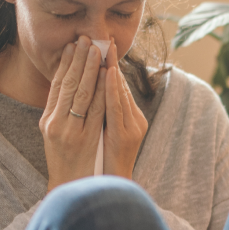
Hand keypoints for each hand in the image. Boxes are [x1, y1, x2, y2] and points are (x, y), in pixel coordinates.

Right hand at [42, 38, 104, 190]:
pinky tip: (107, 76)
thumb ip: (60, 112)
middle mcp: (55, 122)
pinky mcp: (83, 137)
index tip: (73, 45)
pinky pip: (95, 109)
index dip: (65, 63)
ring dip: (91, 69)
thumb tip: (67, 86)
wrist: (70, 187)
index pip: (57, 84)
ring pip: (82, 93)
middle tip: (87, 39)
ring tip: (97, 50)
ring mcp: (68, 130)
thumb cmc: (65, 161)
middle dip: (79, 60)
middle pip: (68, 84)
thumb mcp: (55, 135)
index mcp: (47, 119)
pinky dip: (102, 90)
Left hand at [96, 45, 147, 178]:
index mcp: (131, 120)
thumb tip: (94, 96)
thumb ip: (105, 116)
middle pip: (120, 87)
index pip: (118, 89)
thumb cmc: (104, 165)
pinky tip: (109, 73)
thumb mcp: (106, 137)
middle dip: (111, 62)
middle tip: (104, 39)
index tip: (102, 47)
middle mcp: (135, 122)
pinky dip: (113, 89)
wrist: (110, 190)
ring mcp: (132, 128)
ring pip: (120, 94)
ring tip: (105, 49)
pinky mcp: (126, 135)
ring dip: (112, 69)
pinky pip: (117, 108)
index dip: (111, 67)